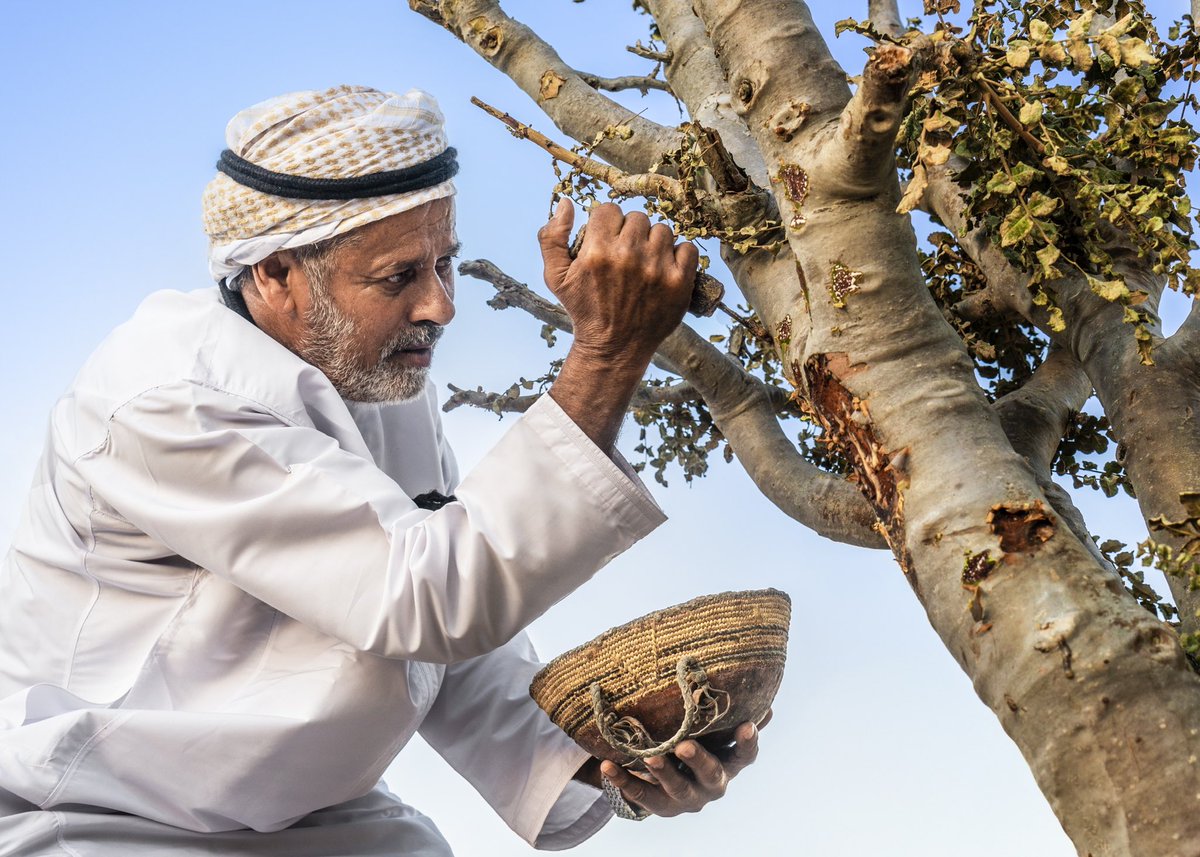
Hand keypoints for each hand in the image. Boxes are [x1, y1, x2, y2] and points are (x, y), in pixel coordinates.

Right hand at [538, 199, 697, 367]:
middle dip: (630, 233)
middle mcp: (628, 256)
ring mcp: (657, 268)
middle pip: (637, 217)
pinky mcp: (679, 282)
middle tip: (626, 256)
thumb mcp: (555, 277)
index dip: (607, 225)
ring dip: (654, 243)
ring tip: (645, 263)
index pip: (609, 210)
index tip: (607, 242)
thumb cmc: (584, 309)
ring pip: (662, 230)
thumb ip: (551, 237)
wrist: (614, 347)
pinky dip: (679, 255)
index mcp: (598, 251)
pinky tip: (665, 268)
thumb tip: (565, 203)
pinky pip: (687, 248)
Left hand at [599, 714, 766, 817]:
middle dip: (698, 761)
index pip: (744, 757)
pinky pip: (640, 793)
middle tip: (684, 746)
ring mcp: (685, 798)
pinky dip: (623, 780)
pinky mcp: (659, 805)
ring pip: (676, 788)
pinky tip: (607, 766)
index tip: (746, 725)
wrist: (672, 783)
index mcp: (728, 765)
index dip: (747, 743)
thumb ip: (733, 719)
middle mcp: (711, 785)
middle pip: (710, 775)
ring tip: (648, 757)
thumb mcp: (716, 734)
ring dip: (662, 772)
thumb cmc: (701, 746)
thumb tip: (764, 701)